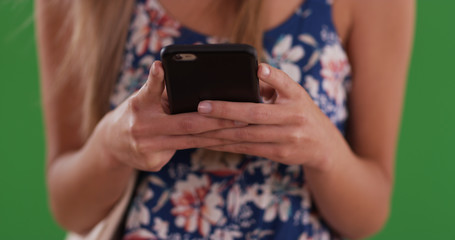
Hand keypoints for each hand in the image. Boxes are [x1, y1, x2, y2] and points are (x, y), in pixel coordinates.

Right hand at [99, 61, 243, 171]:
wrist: (112, 144)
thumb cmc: (135, 113)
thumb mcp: (141, 97)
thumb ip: (157, 86)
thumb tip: (171, 68)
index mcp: (138, 106)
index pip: (152, 90)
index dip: (160, 81)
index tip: (171, 71)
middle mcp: (141, 129)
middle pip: (185, 124)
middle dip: (215, 121)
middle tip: (240, 117)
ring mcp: (147, 150)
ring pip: (190, 142)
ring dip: (218, 137)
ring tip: (240, 130)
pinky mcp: (153, 163)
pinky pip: (185, 151)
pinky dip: (206, 146)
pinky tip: (226, 143)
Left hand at [196, 64, 347, 170]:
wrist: (323, 145)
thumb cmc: (301, 112)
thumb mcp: (295, 94)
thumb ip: (273, 84)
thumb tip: (246, 74)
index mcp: (297, 96)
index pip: (285, 84)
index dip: (272, 76)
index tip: (258, 68)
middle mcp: (293, 118)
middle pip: (254, 114)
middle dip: (225, 110)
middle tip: (201, 107)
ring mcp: (287, 138)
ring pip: (246, 135)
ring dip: (219, 131)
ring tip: (196, 126)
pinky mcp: (279, 154)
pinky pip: (247, 148)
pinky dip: (226, 144)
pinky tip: (208, 141)